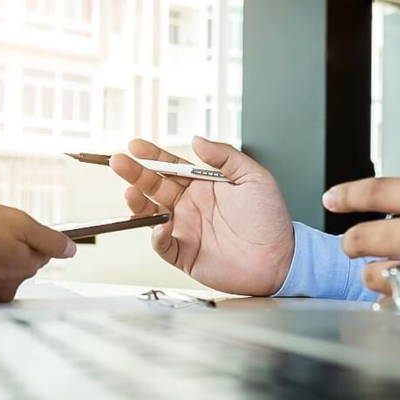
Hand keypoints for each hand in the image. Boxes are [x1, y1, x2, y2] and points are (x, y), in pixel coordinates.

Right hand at [110, 136, 293, 295]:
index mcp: (205, 186)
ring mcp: (186, 230)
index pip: (172, 167)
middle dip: (135, 173)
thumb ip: (225, 157)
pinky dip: (156, 236)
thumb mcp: (254, 178)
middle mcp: (191, 206)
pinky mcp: (185, 255)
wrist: (280, 258)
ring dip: (138, 203)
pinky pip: (163, 245)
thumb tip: (197, 140)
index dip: (153, 155)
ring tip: (131, 193)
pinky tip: (160, 225)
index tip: (135, 145)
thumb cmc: (270, 220)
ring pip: (152, 214)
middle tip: (119, 161)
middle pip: (155, 187)